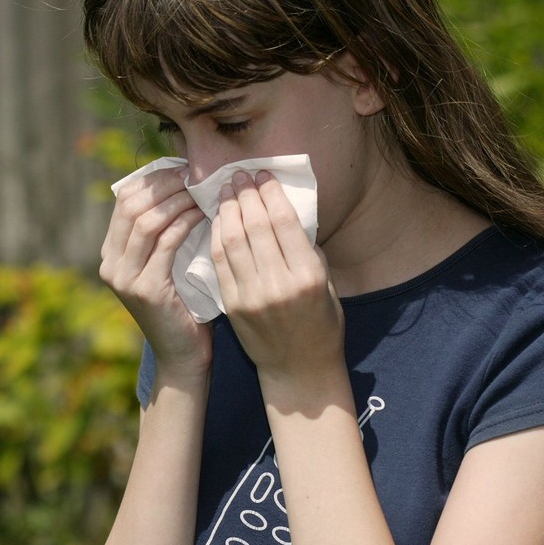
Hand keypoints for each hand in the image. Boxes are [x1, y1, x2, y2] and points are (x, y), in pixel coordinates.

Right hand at [99, 165, 212, 379]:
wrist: (183, 355)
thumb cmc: (184, 306)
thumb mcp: (166, 263)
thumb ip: (164, 231)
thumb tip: (181, 181)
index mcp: (110, 254)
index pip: (124, 199)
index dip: (153, 179)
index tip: (183, 168)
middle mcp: (109, 264)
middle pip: (132, 205)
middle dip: (165, 184)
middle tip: (194, 175)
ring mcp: (124, 278)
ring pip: (147, 220)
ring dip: (177, 200)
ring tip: (202, 191)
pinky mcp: (145, 289)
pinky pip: (166, 243)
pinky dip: (185, 223)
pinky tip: (203, 214)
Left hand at [212, 170, 345, 390]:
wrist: (298, 370)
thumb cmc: (321, 323)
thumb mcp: (327, 283)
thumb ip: (307, 249)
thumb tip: (283, 210)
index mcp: (308, 276)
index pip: (283, 222)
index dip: (269, 193)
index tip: (262, 174)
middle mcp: (278, 284)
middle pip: (254, 226)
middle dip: (245, 195)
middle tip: (239, 175)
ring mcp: (251, 296)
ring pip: (232, 241)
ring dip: (227, 210)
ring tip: (225, 190)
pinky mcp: (232, 305)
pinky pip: (219, 262)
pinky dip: (216, 236)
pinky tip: (218, 219)